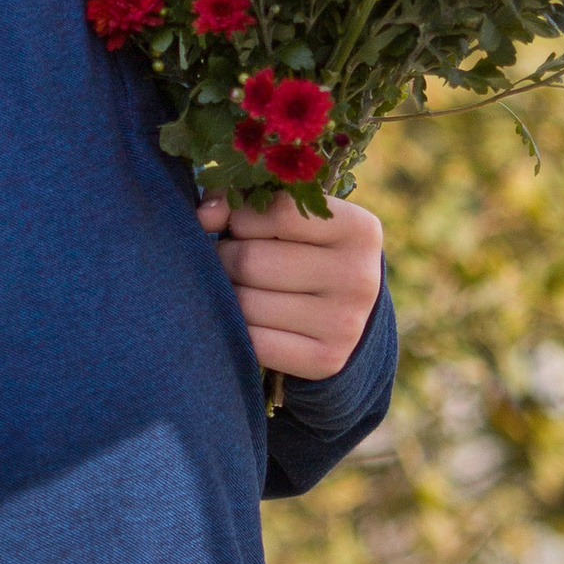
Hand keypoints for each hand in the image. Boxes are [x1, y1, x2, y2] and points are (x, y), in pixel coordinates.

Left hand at [198, 189, 383, 382]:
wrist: (340, 312)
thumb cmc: (301, 249)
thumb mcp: (286, 217)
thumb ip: (242, 203)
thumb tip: (204, 215)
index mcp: (358, 229)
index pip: (277, 213)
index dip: (243, 219)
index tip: (242, 228)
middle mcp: (359, 276)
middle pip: (252, 261)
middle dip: (226, 258)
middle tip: (230, 262)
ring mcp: (346, 322)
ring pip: (245, 304)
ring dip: (226, 294)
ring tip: (238, 287)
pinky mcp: (326, 360)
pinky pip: (253, 343)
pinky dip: (237, 330)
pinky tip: (247, 320)